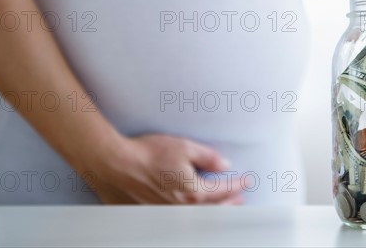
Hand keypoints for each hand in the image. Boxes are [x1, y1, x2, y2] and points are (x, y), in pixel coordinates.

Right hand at [87, 134, 244, 203]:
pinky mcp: (154, 212)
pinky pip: (181, 217)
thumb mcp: (184, 148)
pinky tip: (195, 210)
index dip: (238, 184)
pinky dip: (195, 215)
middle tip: (241, 199)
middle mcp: (182, 207)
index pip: (223, 190)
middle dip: (230, 203)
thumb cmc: (149, 154)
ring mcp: (167, 212)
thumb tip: (225, 166)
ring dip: (215, 211)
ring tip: (224, 207)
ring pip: (199, 217)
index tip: (247, 181)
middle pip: (214, 209)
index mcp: (193, 192)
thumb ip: (207, 158)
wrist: (117, 163)